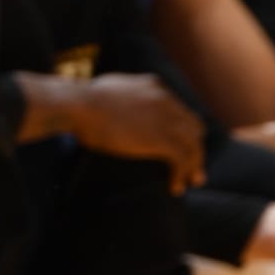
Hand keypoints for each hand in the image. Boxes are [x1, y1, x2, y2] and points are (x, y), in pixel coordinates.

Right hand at [68, 74, 206, 190]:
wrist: (79, 105)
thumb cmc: (82, 100)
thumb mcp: (110, 88)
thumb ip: (122, 95)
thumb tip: (112, 106)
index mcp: (154, 87)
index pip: (180, 110)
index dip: (182, 131)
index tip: (179, 147)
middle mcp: (165, 100)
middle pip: (194, 128)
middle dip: (194, 148)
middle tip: (192, 168)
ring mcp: (165, 119)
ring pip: (193, 145)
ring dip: (194, 165)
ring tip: (191, 182)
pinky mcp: (160, 138)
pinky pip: (182, 159)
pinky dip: (182, 174)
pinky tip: (175, 187)